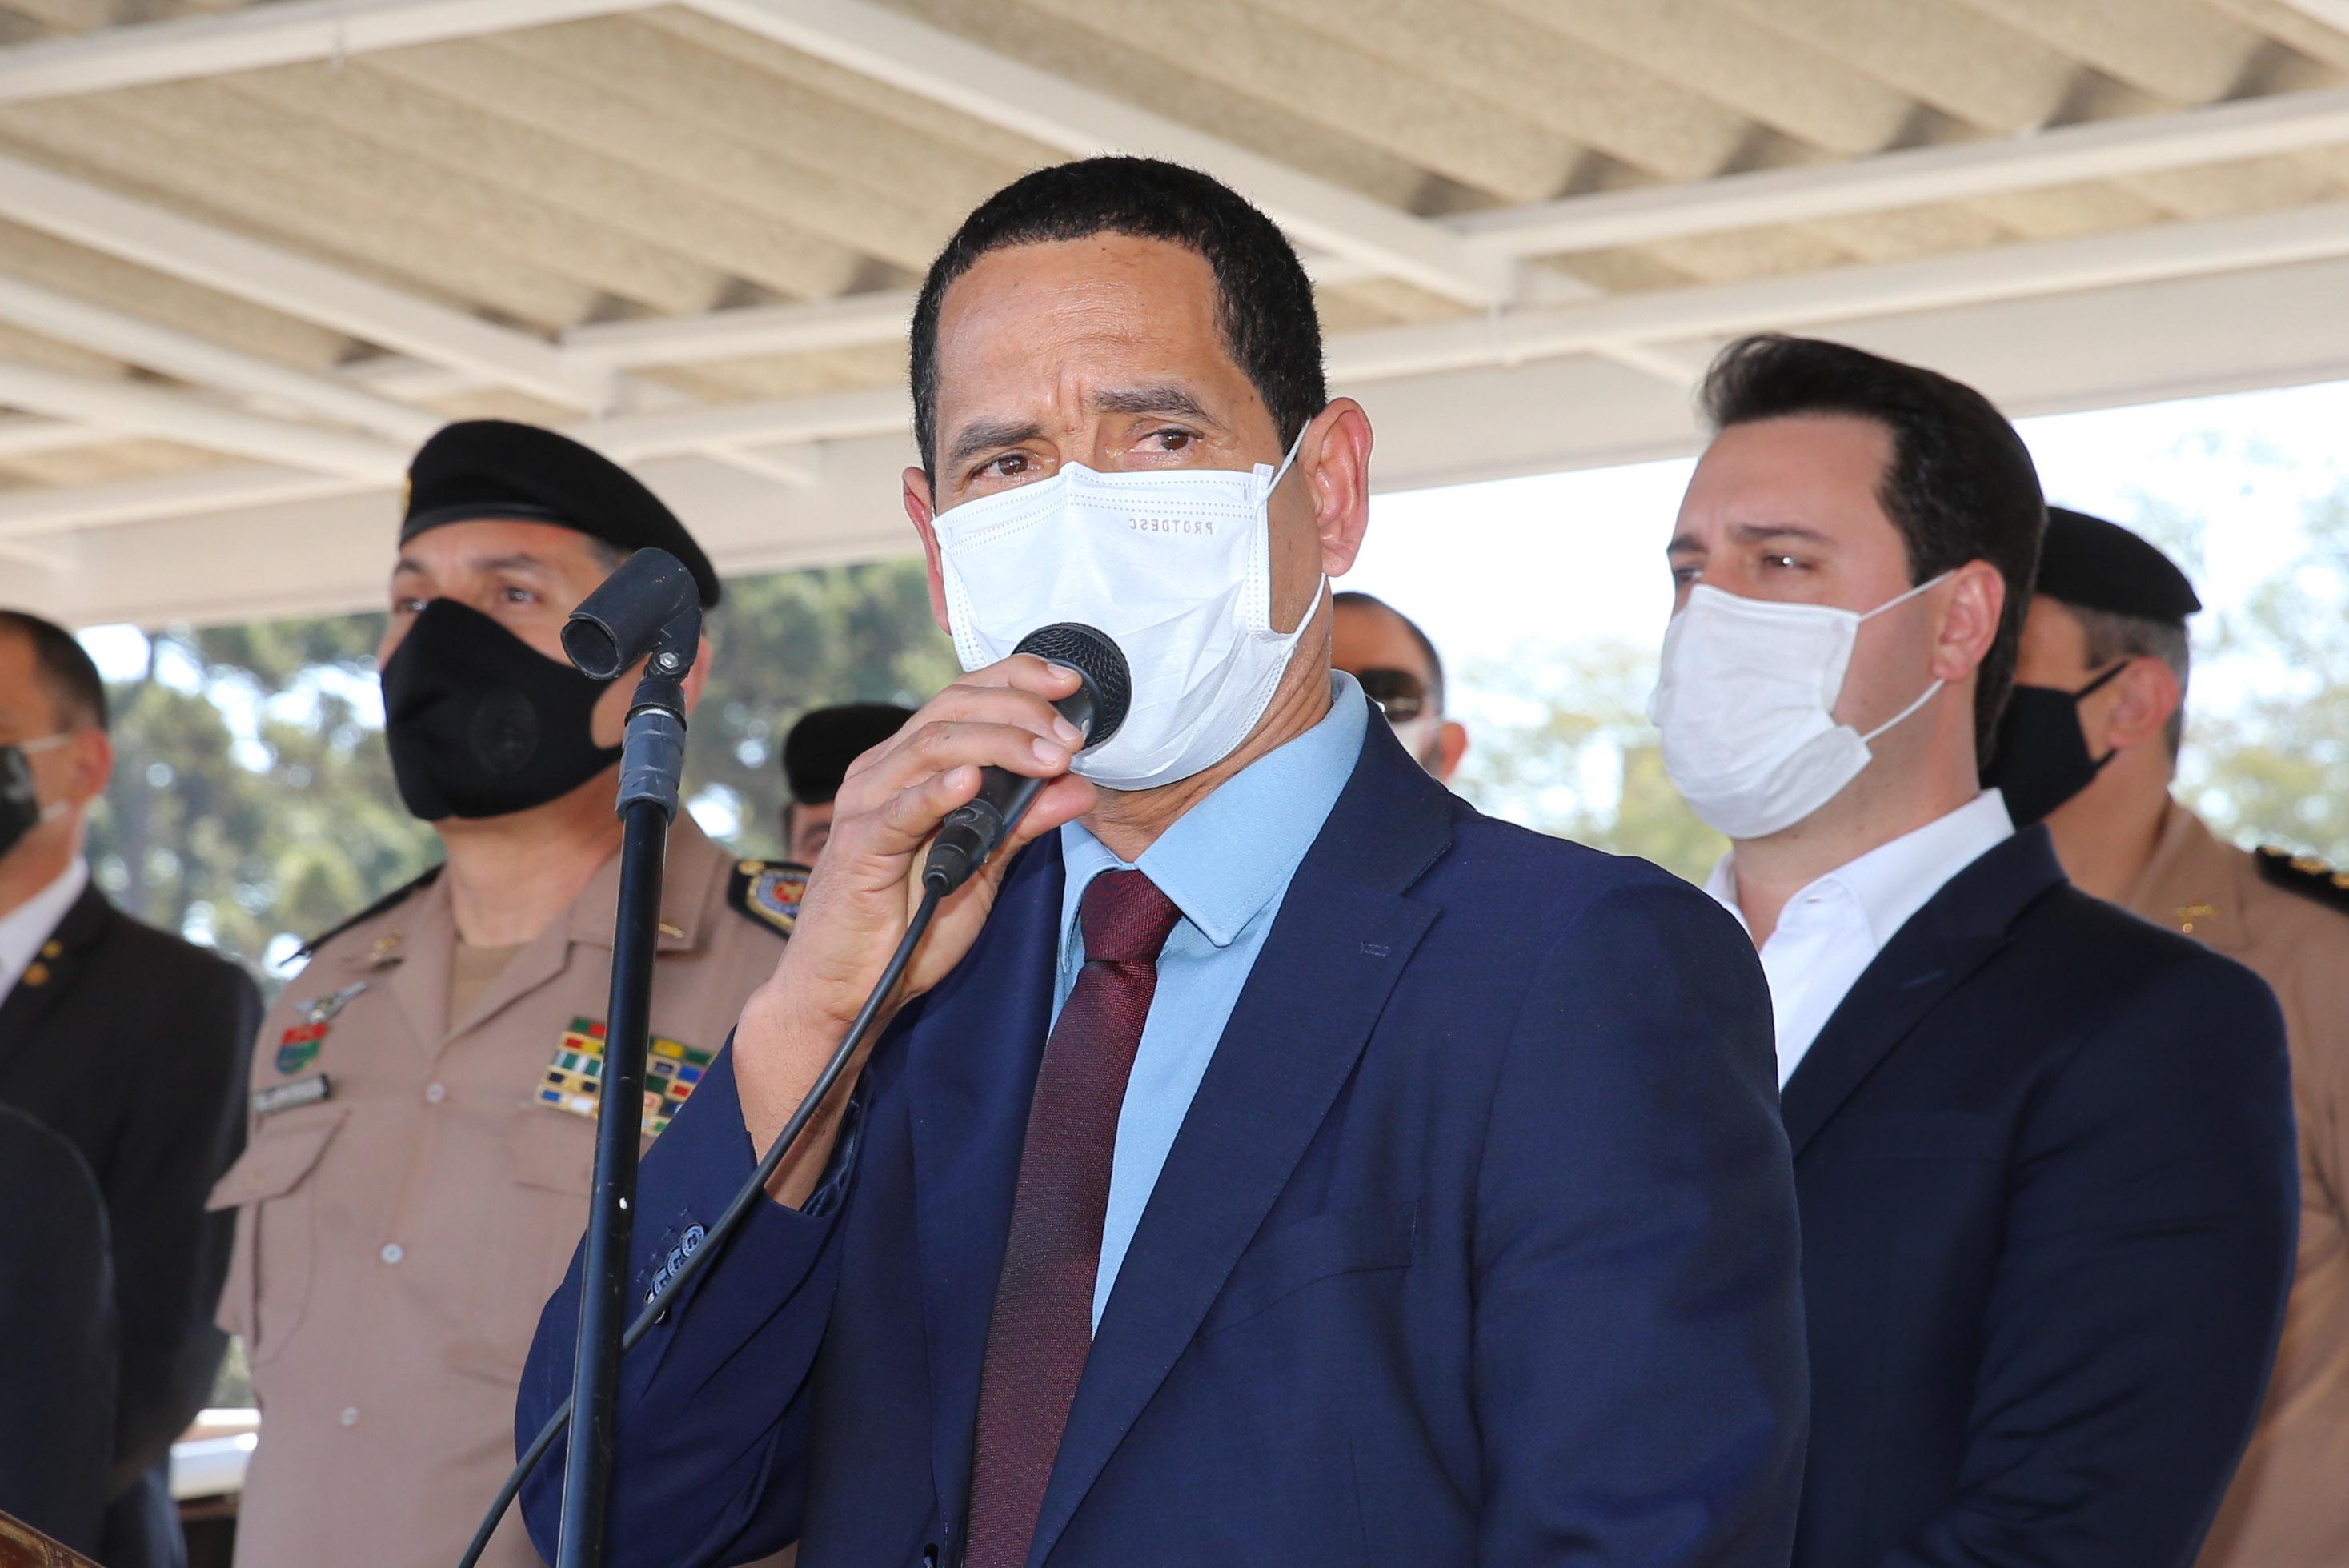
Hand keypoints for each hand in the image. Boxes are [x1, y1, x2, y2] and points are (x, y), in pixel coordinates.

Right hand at [733, 655, 1096, 1201]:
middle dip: (1020, 713)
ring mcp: (865, 805)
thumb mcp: (982, 868)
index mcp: (910, 765)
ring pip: (933, 745)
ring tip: (1049, 757)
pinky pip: (899, 809)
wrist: (844, 992)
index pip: (963, 696)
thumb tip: (1080, 786)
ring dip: (1000, 744)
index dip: (1016, 679)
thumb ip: (1023, 823)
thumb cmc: (906, 927)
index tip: (1069, 684)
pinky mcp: (857, 848)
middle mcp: (883, 771)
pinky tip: (974, 781)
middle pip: (952, 709)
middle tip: (1071, 738)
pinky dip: (939, 791)